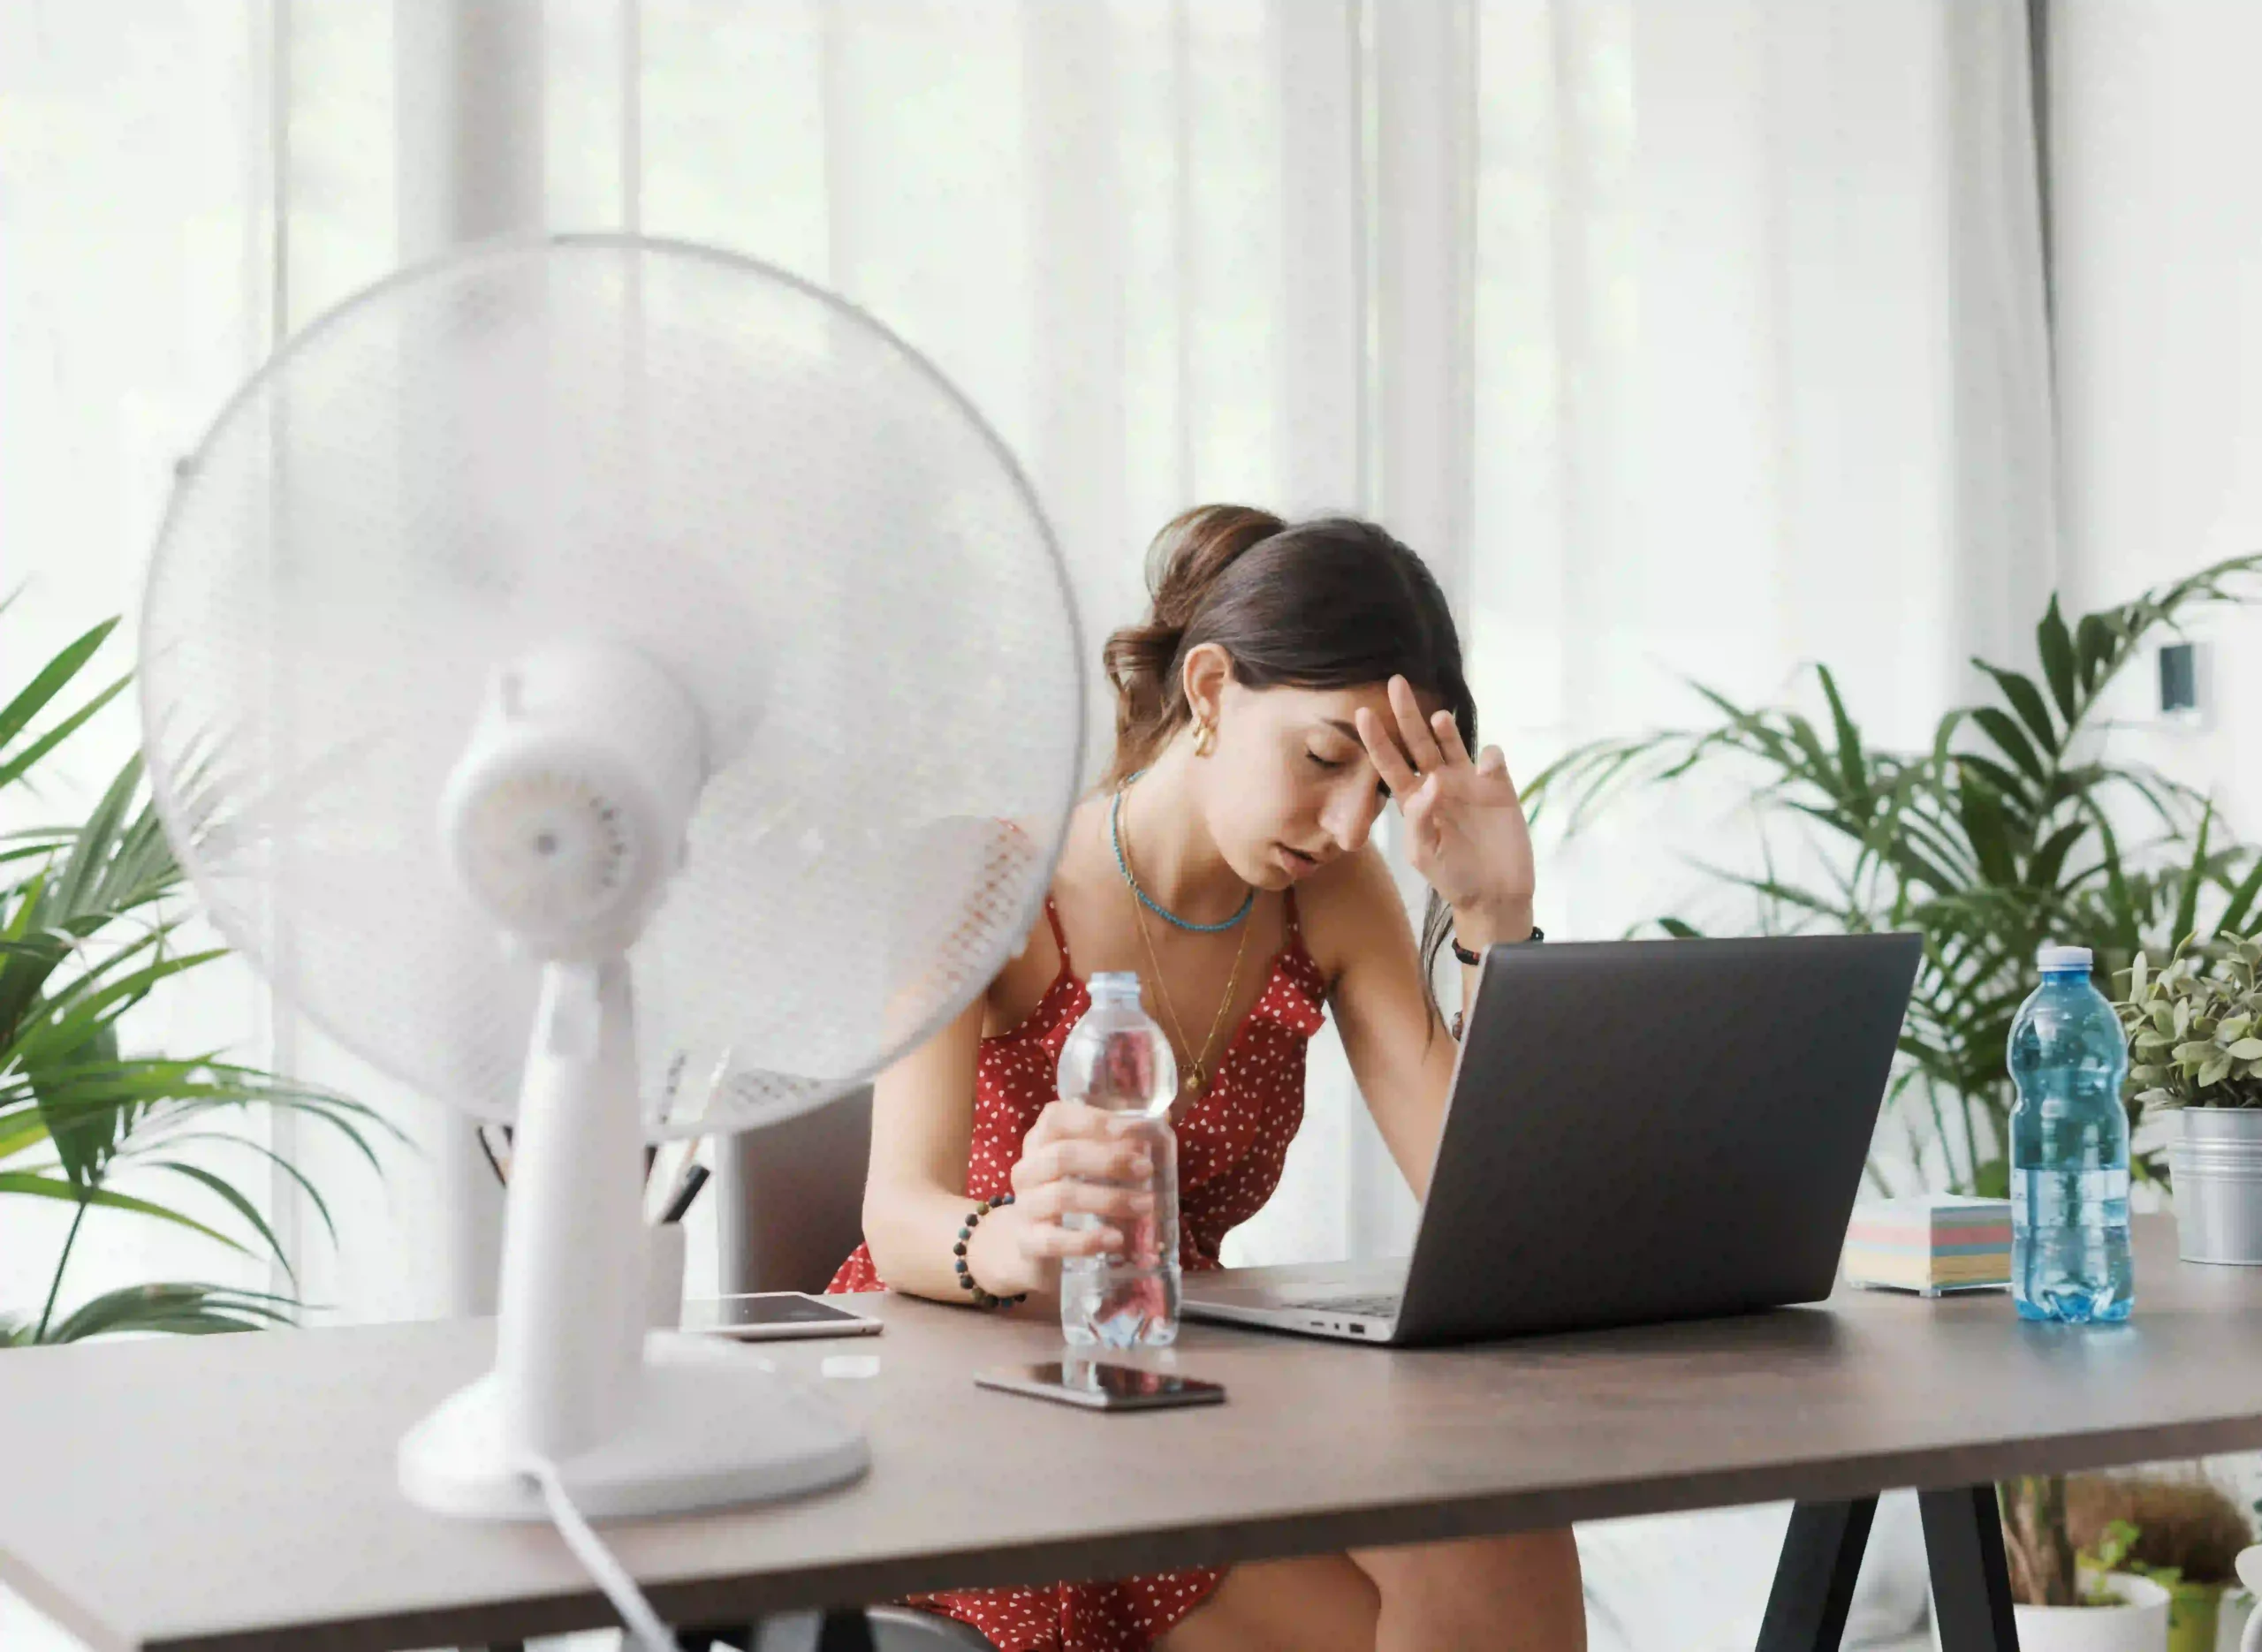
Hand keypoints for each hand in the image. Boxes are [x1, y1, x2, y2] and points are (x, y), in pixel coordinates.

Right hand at [977, 1101, 1156, 1296]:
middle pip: (1062, 1156)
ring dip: (1108, 1199)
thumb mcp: (1085, 1164)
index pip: (1056, 1119)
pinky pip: (1053, 1240)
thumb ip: (1116, 1143)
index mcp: (1041, 1141)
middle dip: (1109, 1161)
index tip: (1131, 1131)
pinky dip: (1087, 1240)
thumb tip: (1163, 1119)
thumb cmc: (1069, 1191)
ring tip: (1145, 1205)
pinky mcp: (1028, 1242)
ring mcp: (1024, 1206)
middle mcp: (1027, 1169)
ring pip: (1062, 1196)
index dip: (1093, 1121)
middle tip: (1146, 1169)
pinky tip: (1116, 1239)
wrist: (1032, 1242)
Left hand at [1356, 675, 1535, 943]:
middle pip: (1418, 742)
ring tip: (1437, 718)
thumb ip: (1421, 819)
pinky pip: (1492, 759)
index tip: (1360, 713)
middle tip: (1395, 683)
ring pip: (1453, 743)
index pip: (1390, 763)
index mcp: (1414, 800)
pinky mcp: (1499, 787)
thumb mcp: (1425, 854)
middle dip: (1407, 713)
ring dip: (1446, 728)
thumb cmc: (1453, 877)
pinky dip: (1489, 756)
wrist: (1494, 895)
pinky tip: (1486, 770)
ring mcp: (1469, 783)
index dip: (1376, 739)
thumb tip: (1432, 781)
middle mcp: (1439, 784)